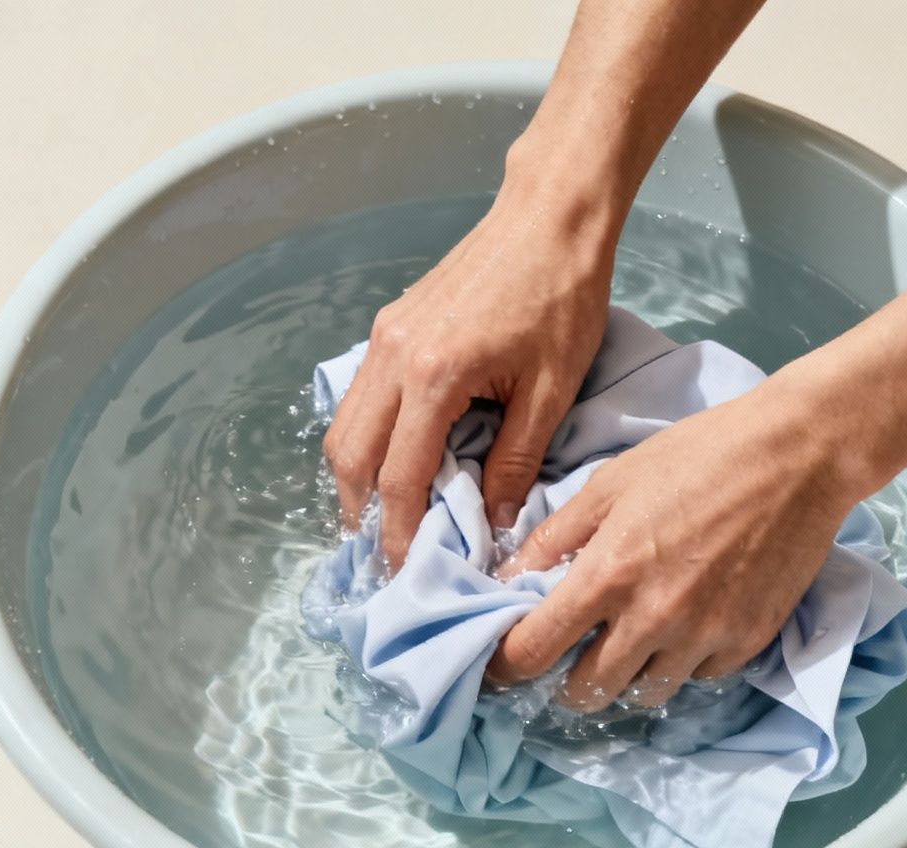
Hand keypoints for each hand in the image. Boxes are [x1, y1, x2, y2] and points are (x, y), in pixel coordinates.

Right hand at [322, 170, 616, 572]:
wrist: (549, 217)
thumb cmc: (563, 298)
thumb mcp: (550, 390)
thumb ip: (516, 461)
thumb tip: (495, 522)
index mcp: (432, 376)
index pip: (399, 477)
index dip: (397, 532)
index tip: (404, 572)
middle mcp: (391, 358)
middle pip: (349, 458)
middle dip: (360, 513)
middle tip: (382, 553)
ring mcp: (382, 340)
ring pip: (342, 429)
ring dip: (354, 479)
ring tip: (381, 516)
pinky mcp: (387, 328)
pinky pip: (357, 399)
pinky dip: (363, 440)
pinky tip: (389, 460)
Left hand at [487, 386, 857, 710]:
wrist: (799, 454)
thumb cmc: (697, 456)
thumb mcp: (609, 484)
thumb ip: (553, 538)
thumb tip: (506, 576)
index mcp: (607, 575)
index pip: (534, 650)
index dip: (505, 667)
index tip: (497, 668)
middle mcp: (653, 617)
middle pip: (587, 691)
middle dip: (565, 683)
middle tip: (565, 659)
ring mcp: (705, 635)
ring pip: (645, 693)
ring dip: (626, 677)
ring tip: (626, 644)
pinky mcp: (748, 641)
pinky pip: (699, 676)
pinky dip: (681, 663)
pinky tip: (681, 628)